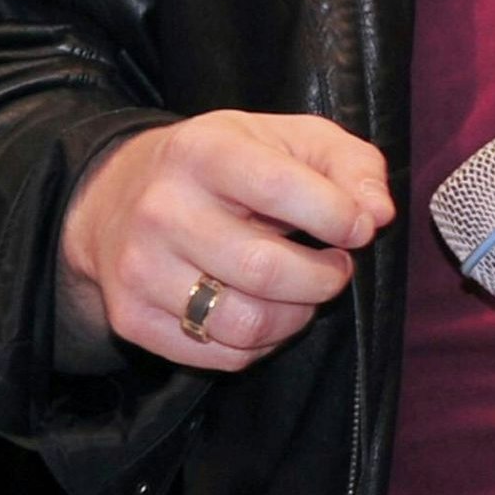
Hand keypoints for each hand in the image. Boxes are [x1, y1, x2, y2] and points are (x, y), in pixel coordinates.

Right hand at [55, 111, 392, 372]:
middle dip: (324, 278)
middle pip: (265, 271)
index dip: (337, 216)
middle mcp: (163, 209)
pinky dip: (260, 344)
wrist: (117, 196)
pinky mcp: (132, 317)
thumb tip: (377, 214)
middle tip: (335, 268)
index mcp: (204, 152)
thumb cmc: (225, 165)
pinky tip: (261, 311)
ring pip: (245, 325)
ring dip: (295, 317)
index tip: (359, 227)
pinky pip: (220, 356)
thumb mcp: (287, 138)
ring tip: (301, 293)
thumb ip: (348, 163)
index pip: (279, 188)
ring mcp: (141, 268)